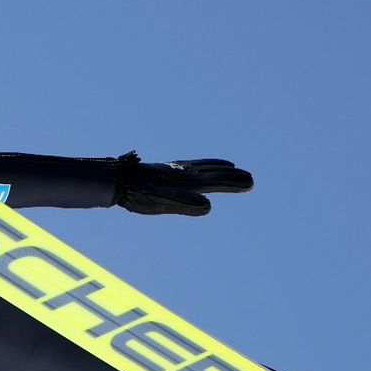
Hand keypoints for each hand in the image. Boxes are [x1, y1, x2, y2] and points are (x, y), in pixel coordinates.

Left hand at [112, 152, 253, 215]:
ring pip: (204, 168)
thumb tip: (208, 206)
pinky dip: (202, 165)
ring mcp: (177, 170)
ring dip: (220, 169)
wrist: (120, 180)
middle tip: (250, 179)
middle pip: (215, 174)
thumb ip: (186, 204)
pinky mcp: (168, 170)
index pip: (217, 182)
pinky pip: (191, 166)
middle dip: (232, 178)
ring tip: (232, 168)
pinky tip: (199, 168)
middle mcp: (186, 173)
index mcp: (189, 181)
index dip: (234, 184)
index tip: (251, 183)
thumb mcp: (163, 203)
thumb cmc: (141, 194)